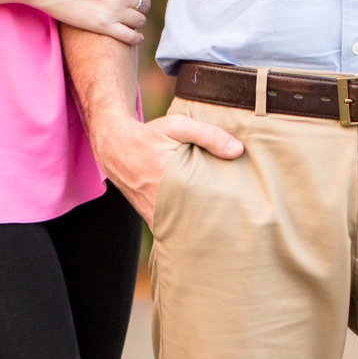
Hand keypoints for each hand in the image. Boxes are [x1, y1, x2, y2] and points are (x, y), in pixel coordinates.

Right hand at [23, 0, 151, 43]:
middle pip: (145, 4)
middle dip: (140, 5)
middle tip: (131, 7)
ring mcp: (114, 11)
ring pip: (140, 20)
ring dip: (138, 21)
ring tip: (130, 20)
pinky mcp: (103, 27)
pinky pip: (131, 37)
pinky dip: (136, 38)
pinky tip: (134, 37)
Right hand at [91, 111, 243, 220]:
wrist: (116, 148)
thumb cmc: (148, 136)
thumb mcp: (177, 126)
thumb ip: (208, 135)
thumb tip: (238, 151)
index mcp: (168, 180)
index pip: (202, 203)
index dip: (222, 210)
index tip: (241, 212)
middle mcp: (160, 202)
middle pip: (195, 222)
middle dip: (215, 225)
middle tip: (238, 225)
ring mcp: (154, 214)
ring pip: (183, 230)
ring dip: (200, 230)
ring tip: (223, 232)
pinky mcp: (150, 218)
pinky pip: (171, 230)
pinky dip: (185, 231)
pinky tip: (201, 230)